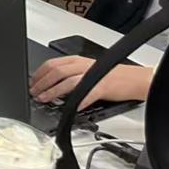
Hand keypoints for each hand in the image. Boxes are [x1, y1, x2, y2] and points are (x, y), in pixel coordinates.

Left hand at [29, 57, 151, 108]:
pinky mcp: (104, 87)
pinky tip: (71, 107)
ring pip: (68, 81)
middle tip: (34, 93)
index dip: (39, 74)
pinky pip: (88, 94)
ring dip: (53, 92)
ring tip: (44, 99)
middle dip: (42, 83)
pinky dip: (78, 101)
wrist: (135, 79)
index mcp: (78, 61)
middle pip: (57, 71)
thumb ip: (70, 75)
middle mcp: (84, 66)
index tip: (32, 83)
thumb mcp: (87, 70)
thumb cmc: (111, 76)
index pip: (52, 64)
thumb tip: (49, 84)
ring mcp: (94, 76)